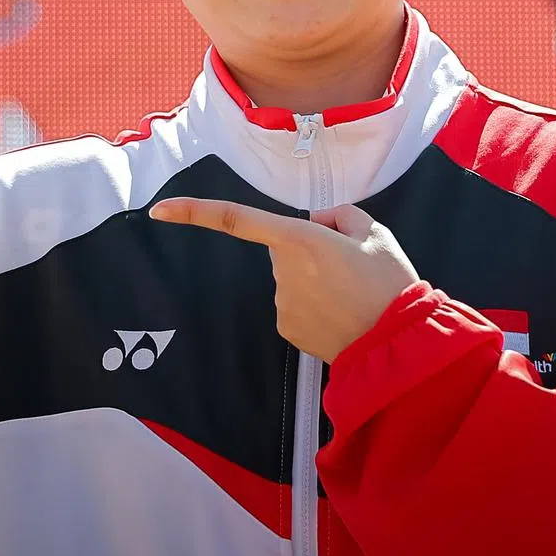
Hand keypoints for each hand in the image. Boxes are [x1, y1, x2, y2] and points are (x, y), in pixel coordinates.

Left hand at [150, 199, 419, 362]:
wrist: (398, 344)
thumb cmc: (389, 283)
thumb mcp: (375, 233)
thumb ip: (340, 215)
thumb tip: (319, 220)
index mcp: (300, 240)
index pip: (237, 220)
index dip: (195, 212)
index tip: (158, 210)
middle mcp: (282, 272)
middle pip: (283, 248)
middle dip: (307, 249)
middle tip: (350, 265)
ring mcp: (281, 304)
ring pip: (291, 278)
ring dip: (314, 279)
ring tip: (352, 293)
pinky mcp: (287, 329)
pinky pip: (295, 304)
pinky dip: (314, 304)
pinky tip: (342, 313)